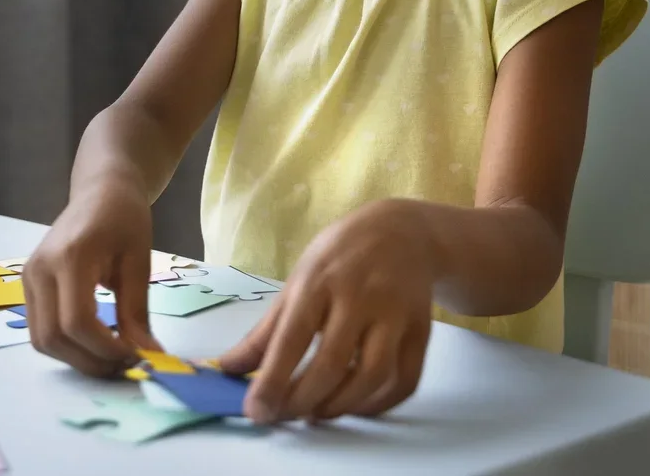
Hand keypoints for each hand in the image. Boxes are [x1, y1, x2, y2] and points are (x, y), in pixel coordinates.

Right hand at [23, 178, 162, 375]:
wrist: (101, 191)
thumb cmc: (125, 219)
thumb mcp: (139, 262)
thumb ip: (137, 312)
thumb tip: (148, 355)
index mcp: (70, 257)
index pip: (77, 321)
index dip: (106, 349)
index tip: (136, 356)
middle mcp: (40, 269)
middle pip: (53, 337)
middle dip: (90, 361)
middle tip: (125, 365)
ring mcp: (29, 277)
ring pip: (41, 340)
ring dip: (76, 358)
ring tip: (112, 356)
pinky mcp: (29, 284)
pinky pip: (41, 329)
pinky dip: (66, 345)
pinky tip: (95, 342)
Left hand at [219, 198, 434, 423]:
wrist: (403, 233)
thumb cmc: (339, 259)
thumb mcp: (298, 282)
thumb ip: (265, 331)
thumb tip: (227, 369)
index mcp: (319, 281)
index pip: (293, 338)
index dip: (273, 380)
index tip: (256, 411)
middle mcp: (359, 296)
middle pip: (332, 363)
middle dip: (303, 400)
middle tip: (283, 417)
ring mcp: (395, 314)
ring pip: (373, 376)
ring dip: (341, 406)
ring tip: (316, 414)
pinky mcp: (421, 331)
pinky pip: (405, 380)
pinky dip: (379, 405)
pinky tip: (355, 406)